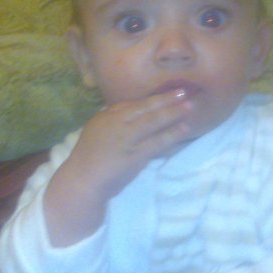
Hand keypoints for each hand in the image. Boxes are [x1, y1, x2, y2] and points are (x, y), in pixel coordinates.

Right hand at [43, 91, 192, 245]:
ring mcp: (126, 138)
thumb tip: (134, 116)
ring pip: (154, 122)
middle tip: (183, 92)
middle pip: (145, 107)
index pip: (132, 104)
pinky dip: (172, 134)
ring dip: (174, 113)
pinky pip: (157, 142)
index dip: (151, 98)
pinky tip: (184, 129)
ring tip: (190, 106)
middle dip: (166, 99)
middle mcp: (116, 123)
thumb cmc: (89, 160)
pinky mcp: (135, 155)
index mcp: (105, 117)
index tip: (167, 93)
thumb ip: (114, 123)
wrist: (82, 181)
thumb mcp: (97, 133)